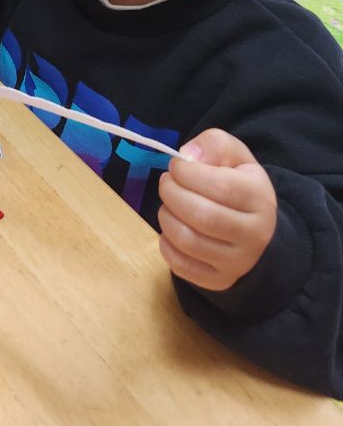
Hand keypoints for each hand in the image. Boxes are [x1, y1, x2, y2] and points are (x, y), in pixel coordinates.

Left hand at [158, 128, 276, 291]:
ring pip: (188, 241)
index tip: (176, 167)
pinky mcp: (219, 280)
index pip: (220, 187)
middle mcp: (254, 235)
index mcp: (259, 198)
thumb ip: (214, 145)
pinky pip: (180, 265)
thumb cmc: (240, 186)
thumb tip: (187, 156)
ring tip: (169, 204)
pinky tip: (173, 228)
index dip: (188, 174)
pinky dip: (166, 244)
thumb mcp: (236, 156)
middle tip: (167, 183)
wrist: (259, 231)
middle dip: (172, 194)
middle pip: (202, 216)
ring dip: (167, 217)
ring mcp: (238, 262)